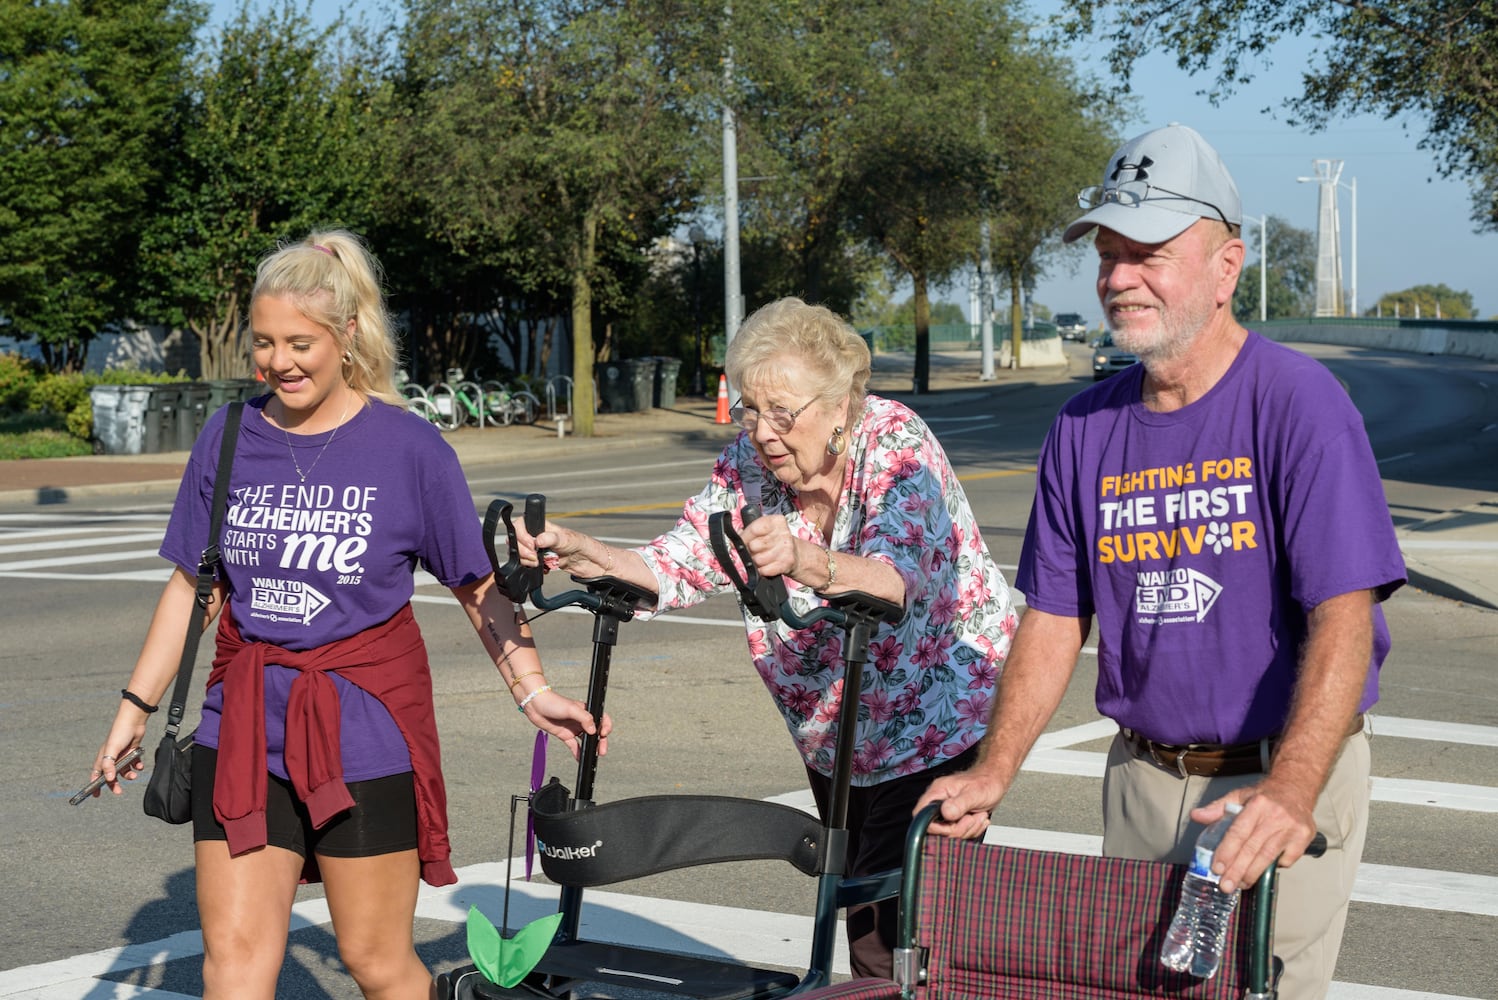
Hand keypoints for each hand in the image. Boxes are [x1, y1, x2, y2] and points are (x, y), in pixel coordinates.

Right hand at [89, 721, 146, 797]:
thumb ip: (109, 764)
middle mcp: (111, 758)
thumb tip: (109, 778)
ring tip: (134, 774)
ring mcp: (122, 755)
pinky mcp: (132, 752)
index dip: (95, 785)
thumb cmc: (120, 733)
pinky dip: (137, 766)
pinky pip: (133, 763)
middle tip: (119, 791)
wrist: (134, 721)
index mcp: (103, 758)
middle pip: (111, 776)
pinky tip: (139, 765)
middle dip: (114, 784)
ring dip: (128, 774)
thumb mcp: (112, 749)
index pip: (96, 774)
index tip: (96, 795)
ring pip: (124, 770)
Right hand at [517, 520, 610, 577]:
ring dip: (526, 560)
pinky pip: (526, 564)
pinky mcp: (538, 561)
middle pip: (516, 540)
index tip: (532, 545)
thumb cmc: (582, 545)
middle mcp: (537, 536)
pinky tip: (543, 568)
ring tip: (539, 563)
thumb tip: (539, 540)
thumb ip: (553, 538)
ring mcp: (537, 549)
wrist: (589, 563)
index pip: (520, 524)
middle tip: (535, 557)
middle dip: (523, 551)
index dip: (521, 535)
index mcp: (542, 526)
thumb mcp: (568, 539)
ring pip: (519, 553)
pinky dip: (531, 568)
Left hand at [520, 687, 611, 760]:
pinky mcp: (564, 735)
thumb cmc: (553, 702)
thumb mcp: (571, 708)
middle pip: (596, 732)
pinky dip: (578, 752)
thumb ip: (584, 718)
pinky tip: (580, 758)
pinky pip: (574, 745)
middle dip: (601, 741)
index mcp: (585, 711)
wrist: (535, 705)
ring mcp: (573, 728)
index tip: (603, 734)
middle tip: (602, 750)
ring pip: (586, 740)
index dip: (605, 726)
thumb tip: (593, 730)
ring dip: (591, 747)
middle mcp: (581, 720)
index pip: (601, 719)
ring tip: (593, 755)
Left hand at [737, 513, 801, 579]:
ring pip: (758, 559)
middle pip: (754, 545)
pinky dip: (762, 570)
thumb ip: (750, 530)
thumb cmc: (777, 540)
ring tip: (761, 557)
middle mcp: (783, 534)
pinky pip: (764, 570)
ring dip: (756, 562)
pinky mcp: (786, 563)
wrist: (796, 553)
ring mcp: (785, 549)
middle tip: (754, 550)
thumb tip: (736, 538)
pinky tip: (766, 565)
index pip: (754, 529)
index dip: (744, 537)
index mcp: (777, 521)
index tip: (740, 542)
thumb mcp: (766, 530)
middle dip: (750, 550)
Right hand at [914, 766, 1007, 839]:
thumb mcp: (974, 793)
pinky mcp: (955, 819)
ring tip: (978, 816)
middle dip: (958, 829)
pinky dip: (971, 830)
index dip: (937, 826)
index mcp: (938, 792)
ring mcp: (946, 811)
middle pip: (936, 829)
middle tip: (972, 818)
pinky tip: (978, 819)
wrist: (995, 781)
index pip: (921, 815)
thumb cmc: (985, 781)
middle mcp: (939, 802)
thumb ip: (959, 803)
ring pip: (949, 833)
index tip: (954, 824)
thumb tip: (946, 813)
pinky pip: (958, 833)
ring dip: (968, 829)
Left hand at [1191, 778, 1318, 892]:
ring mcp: (1292, 828)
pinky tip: (1261, 871)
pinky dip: (1274, 867)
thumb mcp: (1240, 795)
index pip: (1239, 832)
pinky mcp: (1304, 838)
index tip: (1217, 868)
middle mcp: (1276, 816)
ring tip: (1239, 884)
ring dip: (1252, 874)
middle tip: (1225, 886)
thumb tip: (1196, 816)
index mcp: (1257, 804)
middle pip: (1253, 848)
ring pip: (1268, 857)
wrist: (1296, 789)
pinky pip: (1287, 860)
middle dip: (1237, 870)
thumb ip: (1218, 808)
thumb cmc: (1264, 796)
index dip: (1227, 852)